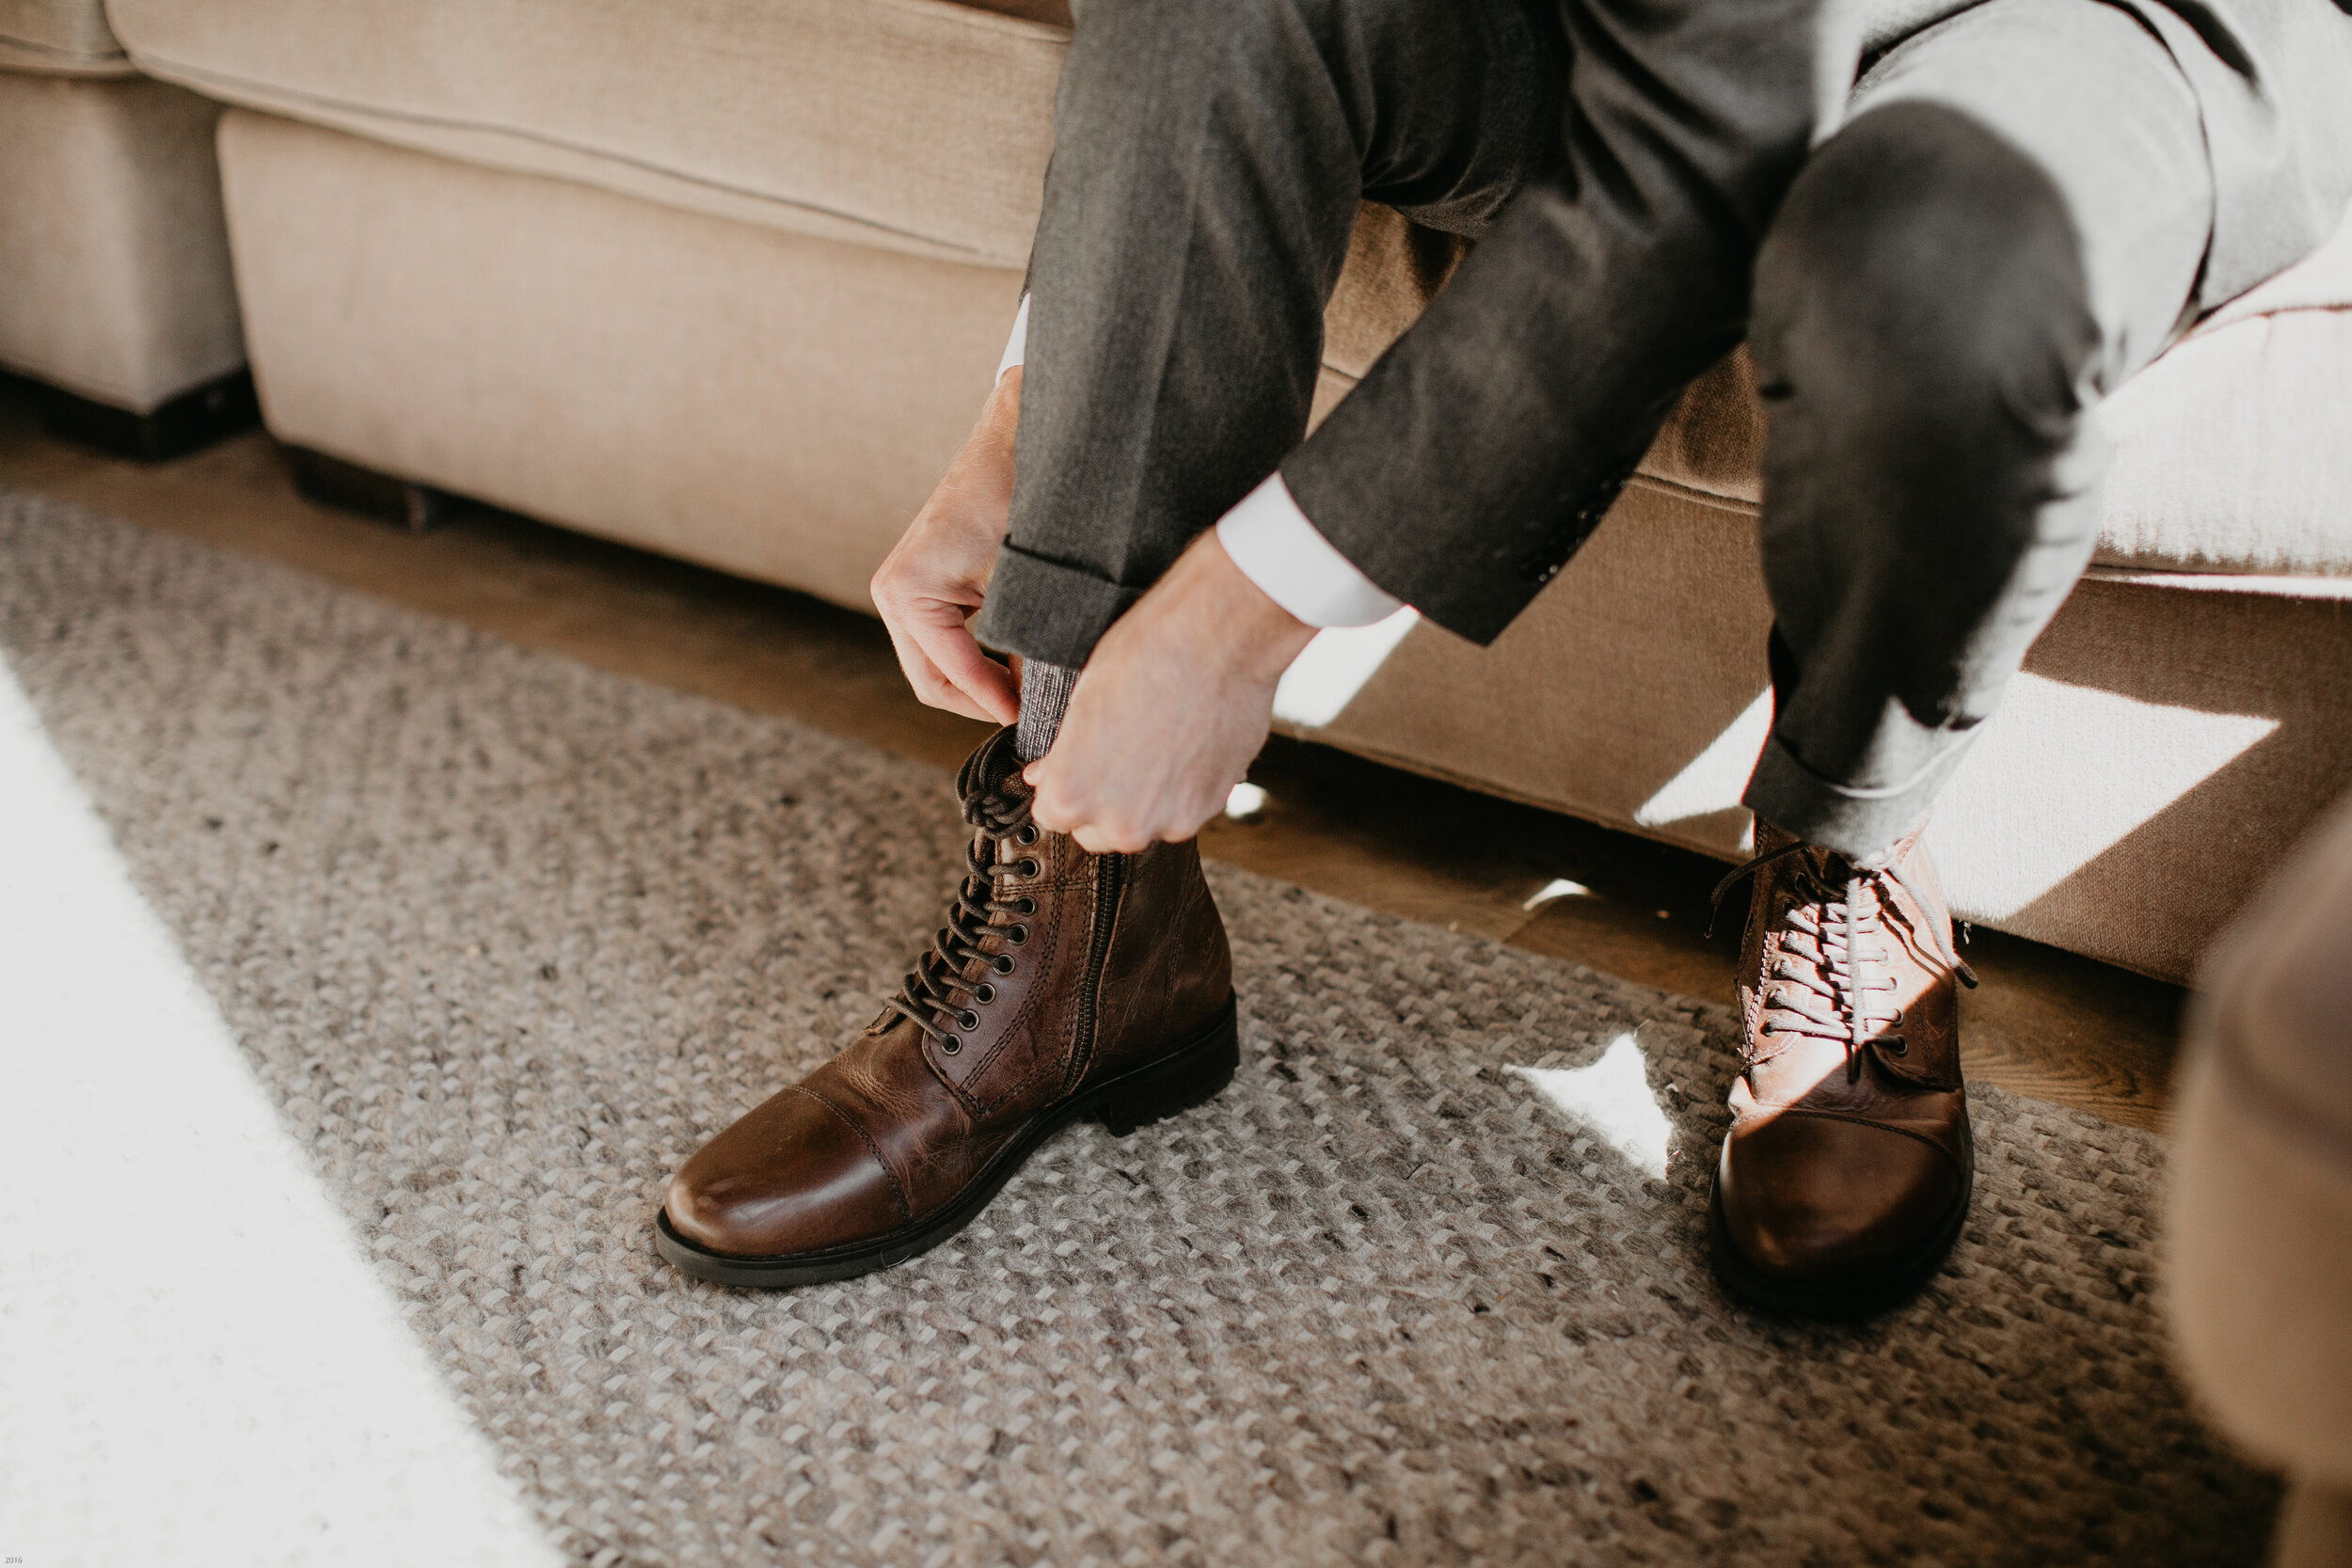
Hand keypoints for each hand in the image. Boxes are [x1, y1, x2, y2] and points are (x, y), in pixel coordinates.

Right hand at [870, 368, 1022, 724]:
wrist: (1015, 440)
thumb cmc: (1021, 500)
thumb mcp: (1024, 581)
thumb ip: (1025, 645)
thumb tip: (1039, 700)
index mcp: (907, 592)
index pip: (952, 674)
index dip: (995, 704)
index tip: (1034, 722)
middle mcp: (892, 593)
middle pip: (931, 683)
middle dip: (981, 703)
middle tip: (1031, 715)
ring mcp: (900, 590)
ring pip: (935, 668)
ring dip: (979, 686)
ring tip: (1028, 691)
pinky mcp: (918, 586)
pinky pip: (941, 644)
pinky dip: (975, 662)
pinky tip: (1015, 665)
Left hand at [1025, 531, 1316, 851]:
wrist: (1219, 639)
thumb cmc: (1146, 654)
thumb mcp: (1082, 701)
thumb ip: (1063, 756)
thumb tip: (1045, 776)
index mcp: (1072, 795)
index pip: (1052, 815)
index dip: (1063, 784)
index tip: (1077, 764)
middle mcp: (1119, 822)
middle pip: (1097, 832)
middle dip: (1102, 801)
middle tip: (1119, 753)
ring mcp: (1169, 821)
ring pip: (1144, 825)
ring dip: (1145, 800)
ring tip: (1156, 745)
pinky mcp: (1211, 808)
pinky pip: (1183, 811)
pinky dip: (1182, 790)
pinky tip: (1185, 745)